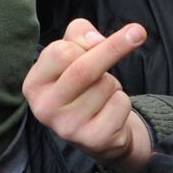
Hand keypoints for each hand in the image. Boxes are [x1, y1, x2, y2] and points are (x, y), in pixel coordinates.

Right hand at [23, 19, 150, 171]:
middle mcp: (45, 108)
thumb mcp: (71, 52)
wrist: (93, 131)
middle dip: (114, 48)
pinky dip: (122, 101)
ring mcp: (67, 127)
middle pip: (84, 69)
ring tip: (100, 94)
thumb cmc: (80, 83)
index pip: (60, 53)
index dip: (84, 43)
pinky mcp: (92, 140)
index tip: (101, 38)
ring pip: (106, 86)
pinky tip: (108, 111)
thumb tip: (96, 41)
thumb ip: (79, 34)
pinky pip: (119, 104)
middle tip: (138, 32)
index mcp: (34, 85)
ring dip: (112, 83)